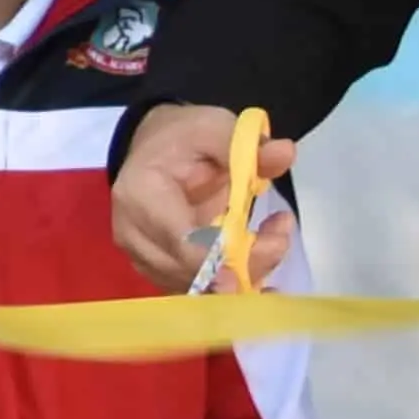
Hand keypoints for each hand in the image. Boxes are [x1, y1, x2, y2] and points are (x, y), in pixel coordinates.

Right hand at [109, 107, 290, 289]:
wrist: (156, 151)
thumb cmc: (182, 139)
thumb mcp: (214, 129)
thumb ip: (247, 146)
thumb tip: (284, 153)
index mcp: (140, 194)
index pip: (178, 239)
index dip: (215, 259)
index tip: (249, 268)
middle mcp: (133, 234)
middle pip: (188, 268)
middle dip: (242, 262)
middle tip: (280, 239)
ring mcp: (144, 256)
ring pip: (197, 285)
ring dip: (244, 270)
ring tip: (276, 236)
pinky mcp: (160, 270)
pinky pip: (199, 289)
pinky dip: (234, 282)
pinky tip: (262, 264)